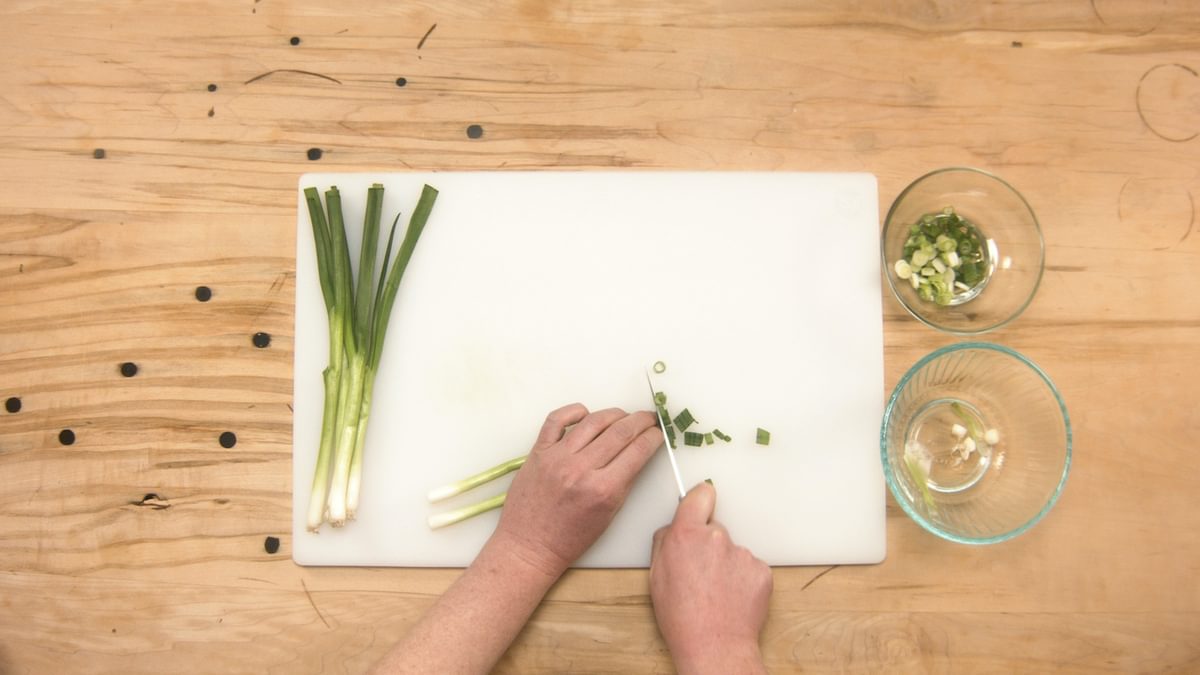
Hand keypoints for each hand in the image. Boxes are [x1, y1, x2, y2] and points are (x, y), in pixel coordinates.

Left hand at [491, 403, 661, 577]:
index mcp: (603, 489)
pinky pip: (556, 419)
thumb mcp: (609, 515)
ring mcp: (558, 457)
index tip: (658, 432)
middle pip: (620, 431)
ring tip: (623, 416)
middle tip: (648, 418)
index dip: (653, 437)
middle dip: (640, 421)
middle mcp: (581, 469)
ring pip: (593, 421)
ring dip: (614, 414)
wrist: (530, 546)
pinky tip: (586, 414)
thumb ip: (624, 482)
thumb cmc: (568, 538)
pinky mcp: (539, 452)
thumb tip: (638, 453)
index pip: (638, 450)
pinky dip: (574, 411)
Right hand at [650, 482, 772, 674]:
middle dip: (708, 544)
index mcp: (687, 535)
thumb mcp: (656, 577)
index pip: (700, 495)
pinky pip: (750, 567)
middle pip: (715, 528)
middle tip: (700, 572)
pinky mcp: (761, 570)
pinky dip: (742, 579)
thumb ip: (664, 543)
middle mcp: (717, 538)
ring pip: (733, 551)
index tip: (701, 499)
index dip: (700, 498)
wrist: (715, 646)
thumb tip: (672, 531)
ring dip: (726, 564)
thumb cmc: (682, 618)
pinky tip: (731, 598)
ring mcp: (742, 554)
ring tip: (716, 592)